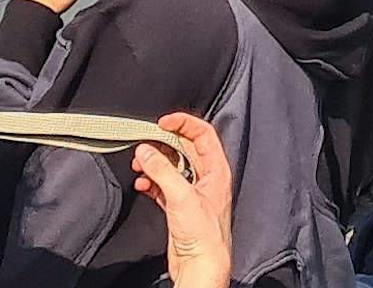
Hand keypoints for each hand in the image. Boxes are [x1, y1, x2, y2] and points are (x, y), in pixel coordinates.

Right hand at [133, 113, 231, 287]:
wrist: (200, 267)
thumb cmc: (203, 234)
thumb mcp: (182, 196)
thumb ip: (163, 171)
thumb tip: (147, 149)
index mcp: (217, 169)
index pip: (203, 134)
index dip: (184, 124)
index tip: (163, 121)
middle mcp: (207, 178)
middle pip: (185, 150)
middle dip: (164, 144)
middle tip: (144, 143)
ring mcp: (192, 194)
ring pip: (173, 169)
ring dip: (155, 164)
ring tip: (138, 163)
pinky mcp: (179, 209)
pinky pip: (164, 187)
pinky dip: (152, 182)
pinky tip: (141, 182)